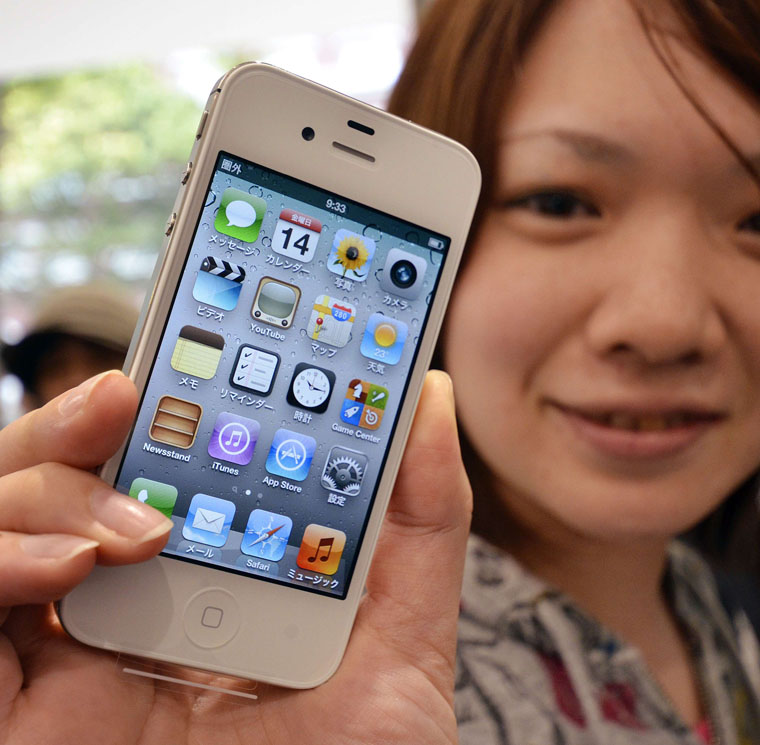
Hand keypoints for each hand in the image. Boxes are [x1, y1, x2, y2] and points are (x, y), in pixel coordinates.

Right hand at [0, 370, 471, 744]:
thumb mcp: (406, 640)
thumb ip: (421, 523)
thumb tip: (422, 397)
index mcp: (208, 574)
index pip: (155, 463)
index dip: (152, 402)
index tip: (184, 351)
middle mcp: (124, 603)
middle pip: (59, 476)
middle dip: (74, 423)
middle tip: (123, 395)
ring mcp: (62, 652)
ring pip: (0, 517)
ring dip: (43, 491)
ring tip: (131, 527)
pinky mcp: (17, 703)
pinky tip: (67, 574)